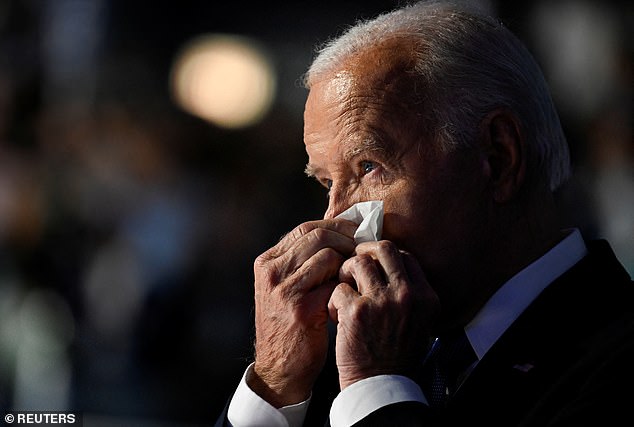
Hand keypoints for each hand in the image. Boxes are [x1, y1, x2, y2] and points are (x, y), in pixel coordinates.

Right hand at [249, 218, 356, 406]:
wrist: (280, 368)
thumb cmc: (291, 324)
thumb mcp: (286, 286)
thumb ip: (304, 261)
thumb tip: (344, 232)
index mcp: (267, 262)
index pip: (306, 228)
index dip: (337, 227)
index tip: (358, 234)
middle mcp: (271, 272)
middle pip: (317, 236)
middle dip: (347, 239)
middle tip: (365, 249)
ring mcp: (284, 290)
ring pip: (328, 255)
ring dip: (349, 263)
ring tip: (358, 274)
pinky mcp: (301, 310)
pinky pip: (335, 283)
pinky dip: (348, 286)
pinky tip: (353, 296)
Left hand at [328, 240, 439, 389]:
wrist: (381, 386)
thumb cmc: (395, 355)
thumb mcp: (418, 321)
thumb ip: (409, 293)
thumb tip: (389, 265)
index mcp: (425, 296)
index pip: (404, 255)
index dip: (383, 256)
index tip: (373, 262)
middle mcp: (407, 295)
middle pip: (383, 249)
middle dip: (364, 252)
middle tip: (353, 263)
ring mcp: (382, 302)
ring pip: (358, 263)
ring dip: (345, 273)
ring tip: (343, 289)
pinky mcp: (357, 312)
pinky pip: (339, 288)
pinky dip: (333, 300)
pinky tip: (337, 314)